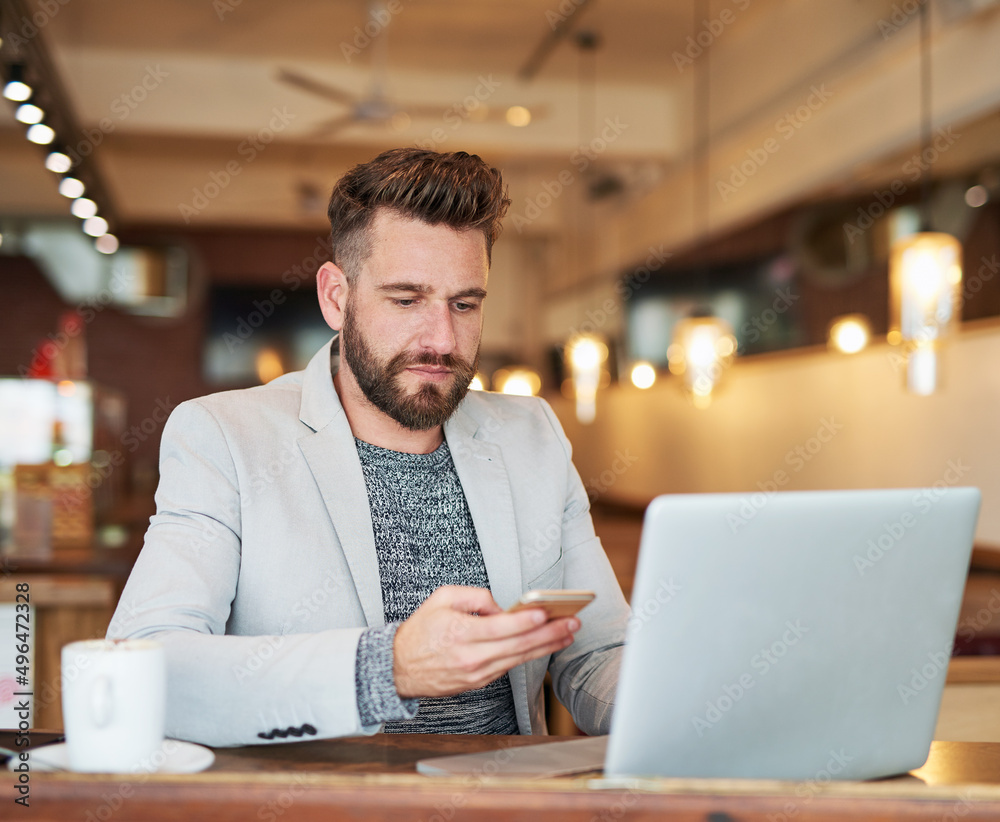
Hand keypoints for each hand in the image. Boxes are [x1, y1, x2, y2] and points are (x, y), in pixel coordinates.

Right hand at [392, 585, 579, 698]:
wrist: (399, 668)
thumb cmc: (421, 630)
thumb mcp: (442, 598)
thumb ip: (475, 596)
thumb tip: (502, 608)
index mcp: (460, 633)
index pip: (502, 628)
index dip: (527, 621)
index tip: (547, 612)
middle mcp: (471, 657)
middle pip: (518, 645)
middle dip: (549, 633)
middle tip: (572, 622)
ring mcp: (477, 673)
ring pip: (519, 659)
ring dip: (546, 646)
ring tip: (567, 633)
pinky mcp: (479, 682)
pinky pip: (508, 666)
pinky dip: (528, 655)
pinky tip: (545, 646)